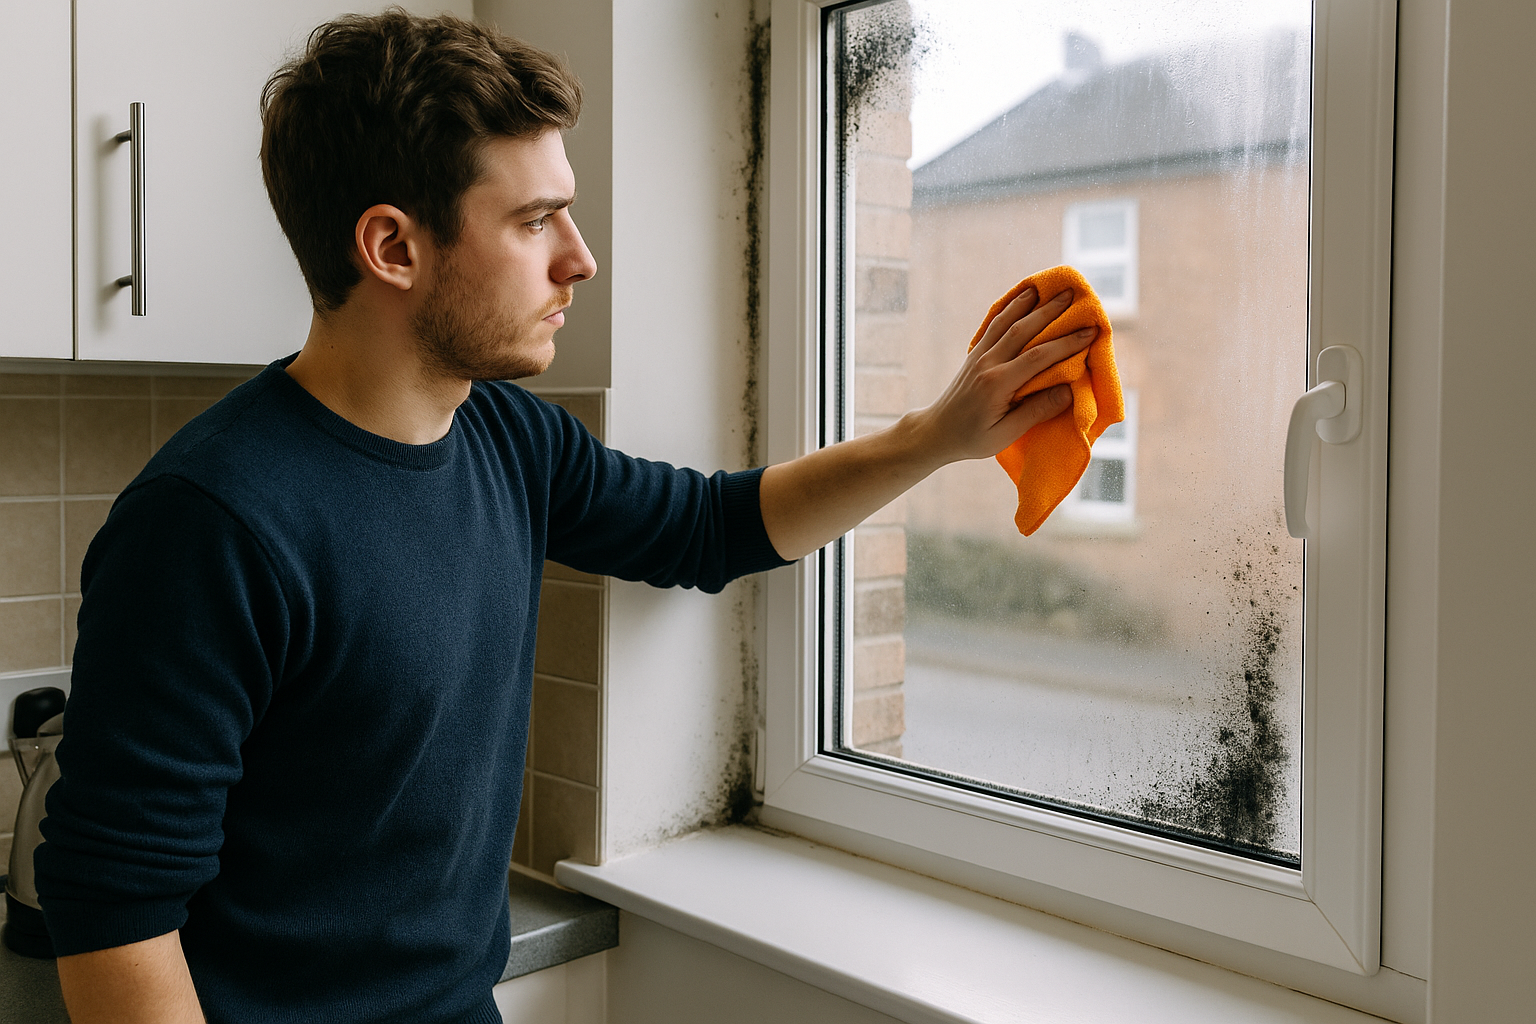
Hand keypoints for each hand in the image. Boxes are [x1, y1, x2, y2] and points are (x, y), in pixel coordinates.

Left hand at [758, 285, 1097, 560]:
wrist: (936, 432)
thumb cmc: (972, 439)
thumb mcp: (1005, 435)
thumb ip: (1035, 412)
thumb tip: (1068, 390)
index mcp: (997, 384)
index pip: (1038, 357)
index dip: (1066, 343)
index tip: (1091, 332)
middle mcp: (987, 363)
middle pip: (1023, 329)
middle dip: (1051, 311)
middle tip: (1074, 295)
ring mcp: (979, 355)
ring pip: (1006, 321)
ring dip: (1028, 302)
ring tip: (1047, 286)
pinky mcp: (975, 354)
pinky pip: (994, 324)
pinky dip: (1009, 308)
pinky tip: (1021, 297)